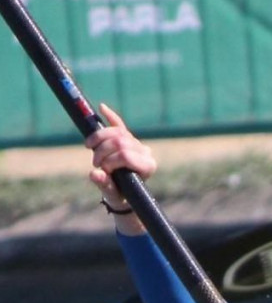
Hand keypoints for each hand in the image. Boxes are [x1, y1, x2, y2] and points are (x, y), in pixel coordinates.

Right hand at [85, 102, 156, 216]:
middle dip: (102, 152)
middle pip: (119, 142)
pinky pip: (119, 125)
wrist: (123, 192)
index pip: (126, 155)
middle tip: (96, 163)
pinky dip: (111, 117)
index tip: (103, 170)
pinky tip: (102, 108)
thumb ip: (105, 185)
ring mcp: (137, 144)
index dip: (110, 161)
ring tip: (91, 149)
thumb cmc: (120, 194)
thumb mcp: (112, 193)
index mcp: (148, 166)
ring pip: (116, 132)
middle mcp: (145, 152)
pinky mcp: (128, 138)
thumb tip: (95, 174)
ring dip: (99, 138)